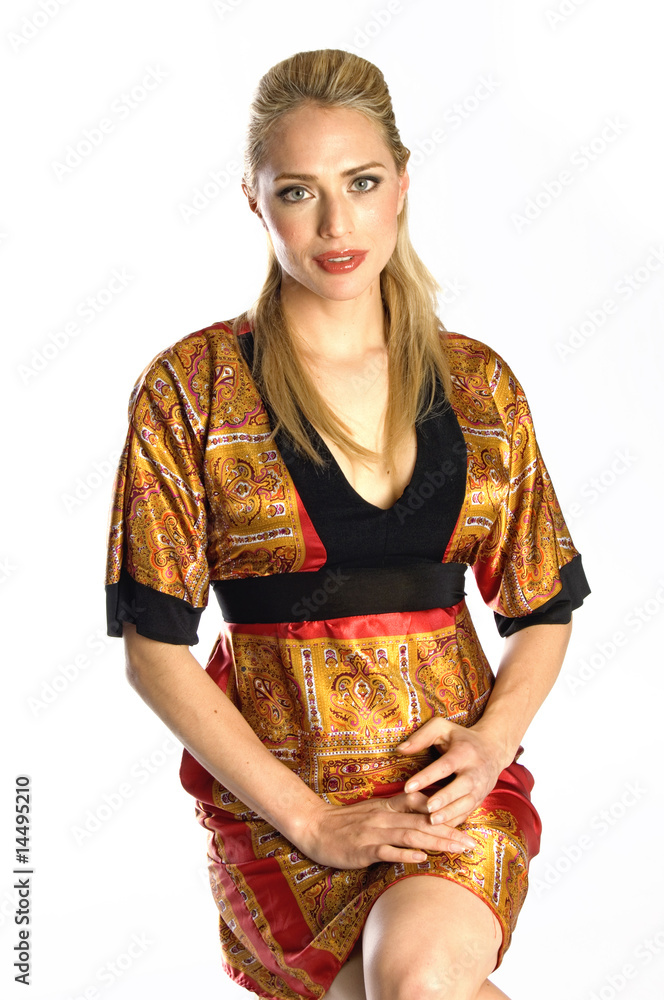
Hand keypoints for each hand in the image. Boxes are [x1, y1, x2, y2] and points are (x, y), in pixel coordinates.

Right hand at [294, 790, 476, 869]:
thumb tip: (421, 818)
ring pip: (411, 836)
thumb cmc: (344, 823)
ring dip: (437, 843)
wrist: (313, 826)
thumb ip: (395, 813)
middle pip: (423, 823)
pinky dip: (405, 854)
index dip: (444, 814)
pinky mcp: (363, 849)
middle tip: (471, 843)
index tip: (467, 823)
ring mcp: (374, 832)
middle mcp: (384, 817)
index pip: (421, 806)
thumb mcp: (372, 811)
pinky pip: (387, 851)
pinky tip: (422, 859)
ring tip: (457, 849)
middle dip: (450, 832)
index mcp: (387, 806)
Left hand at [396, 718, 506, 827]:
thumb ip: (421, 737)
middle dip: (445, 799)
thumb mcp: (442, 728)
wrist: (493, 749)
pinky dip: (456, 821)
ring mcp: (481, 787)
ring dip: (450, 814)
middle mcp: (475, 770)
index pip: (445, 766)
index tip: (408, 787)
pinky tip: (442, 830)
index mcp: (464, 752)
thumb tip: (400, 749)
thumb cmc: (461, 737)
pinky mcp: (481, 799)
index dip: (427, 777)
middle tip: (427, 809)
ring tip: (432, 821)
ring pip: (467, 803)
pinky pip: (469, 812)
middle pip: (462, 787)